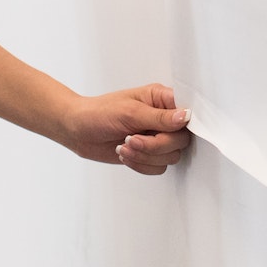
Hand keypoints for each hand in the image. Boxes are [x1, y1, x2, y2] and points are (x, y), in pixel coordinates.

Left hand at [57, 83, 192, 175]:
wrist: (78, 131)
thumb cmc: (99, 113)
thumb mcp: (129, 112)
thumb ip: (160, 117)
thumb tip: (186, 116)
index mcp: (161, 99)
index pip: (187, 112)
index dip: (184, 124)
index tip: (168, 130)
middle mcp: (163, 118)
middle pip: (181, 140)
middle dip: (156, 145)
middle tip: (132, 139)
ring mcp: (156, 137)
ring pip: (171, 156)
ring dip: (146, 156)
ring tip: (125, 146)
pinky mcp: (149, 154)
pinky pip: (159, 167)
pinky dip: (141, 165)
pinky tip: (125, 155)